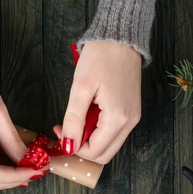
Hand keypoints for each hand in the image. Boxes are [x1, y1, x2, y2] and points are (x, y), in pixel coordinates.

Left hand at [54, 42, 141, 163]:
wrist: (120, 38)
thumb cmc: (101, 58)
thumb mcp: (81, 88)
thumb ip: (74, 120)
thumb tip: (68, 145)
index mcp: (118, 118)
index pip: (94, 152)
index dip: (73, 147)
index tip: (59, 130)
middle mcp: (130, 123)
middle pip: (104, 154)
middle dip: (82, 148)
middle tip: (66, 130)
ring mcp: (133, 118)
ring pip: (109, 145)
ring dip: (90, 140)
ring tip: (77, 119)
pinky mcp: (131, 112)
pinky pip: (113, 133)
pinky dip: (98, 131)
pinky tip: (88, 115)